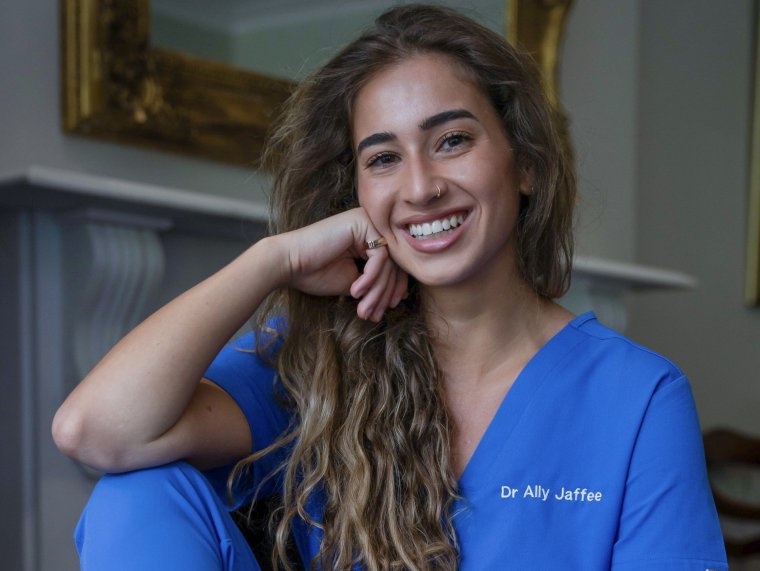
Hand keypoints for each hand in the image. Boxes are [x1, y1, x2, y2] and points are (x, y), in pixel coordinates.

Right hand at [274, 208, 406, 321]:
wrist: (288, 263)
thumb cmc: (315, 273)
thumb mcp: (355, 281)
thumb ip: (376, 282)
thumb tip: (401, 294)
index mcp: (368, 237)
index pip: (392, 264)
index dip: (392, 289)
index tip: (385, 310)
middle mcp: (370, 226)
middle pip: (393, 263)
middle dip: (385, 293)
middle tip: (374, 314)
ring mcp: (367, 222)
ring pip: (388, 263)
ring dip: (377, 291)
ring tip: (364, 309)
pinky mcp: (362, 224)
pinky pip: (379, 257)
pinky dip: (370, 278)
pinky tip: (355, 291)